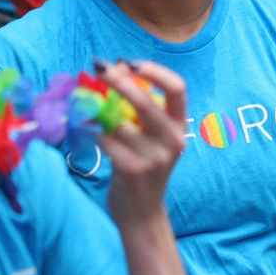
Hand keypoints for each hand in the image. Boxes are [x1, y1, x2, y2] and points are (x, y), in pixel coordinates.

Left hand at [94, 60, 186, 221]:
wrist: (141, 211)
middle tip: (98, 66)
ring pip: (118, 122)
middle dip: (117, 80)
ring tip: (95, 118)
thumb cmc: (142, 161)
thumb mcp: (149, 132)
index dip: (154, 71)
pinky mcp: (134, 170)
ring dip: (100, 115)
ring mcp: (155, 157)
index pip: (177, 88)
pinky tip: (96, 137)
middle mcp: (173, 140)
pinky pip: (106, 140)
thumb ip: (138, 102)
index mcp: (180, 124)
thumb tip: (116, 65)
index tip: (130, 63)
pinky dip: (95, 134)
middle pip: (144, 101)